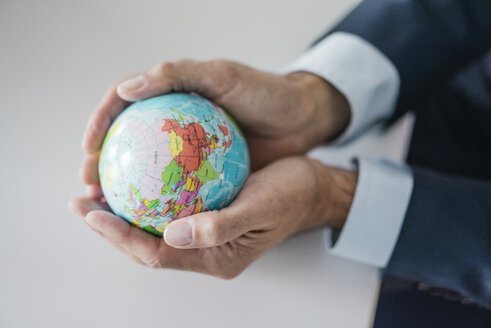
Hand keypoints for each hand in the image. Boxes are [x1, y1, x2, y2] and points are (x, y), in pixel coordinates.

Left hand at [70, 157, 356, 277]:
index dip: (120, 236)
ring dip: (125, 212)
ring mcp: (205, 233)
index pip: (157, 254)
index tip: (91, 212)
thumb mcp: (260, 208)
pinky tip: (136, 175)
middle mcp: (205, 250)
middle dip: (111, 227)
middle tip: (81, 201)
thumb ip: (219, 227)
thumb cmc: (290, 197)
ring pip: (154, 227)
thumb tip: (171, 235)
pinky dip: (148, 195)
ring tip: (97, 190)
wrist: (311, 189)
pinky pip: (169, 208)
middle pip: (147, 245)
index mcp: (216, 257)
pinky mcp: (208, 214)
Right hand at [80, 60, 349, 185]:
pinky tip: (150, 216)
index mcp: (171, 94)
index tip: (88, 150)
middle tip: (89, 187)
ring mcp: (188, 150)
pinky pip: (175, 186)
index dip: (99, 126)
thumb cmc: (266, 92)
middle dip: (103, 164)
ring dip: (125, 188)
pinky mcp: (204, 170)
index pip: (121, 107)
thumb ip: (176, 75)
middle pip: (127, 143)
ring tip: (109, 207)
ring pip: (147, 170)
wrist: (302, 118)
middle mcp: (174, 125)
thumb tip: (124, 90)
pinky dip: (160, 199)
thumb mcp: (224, 75)